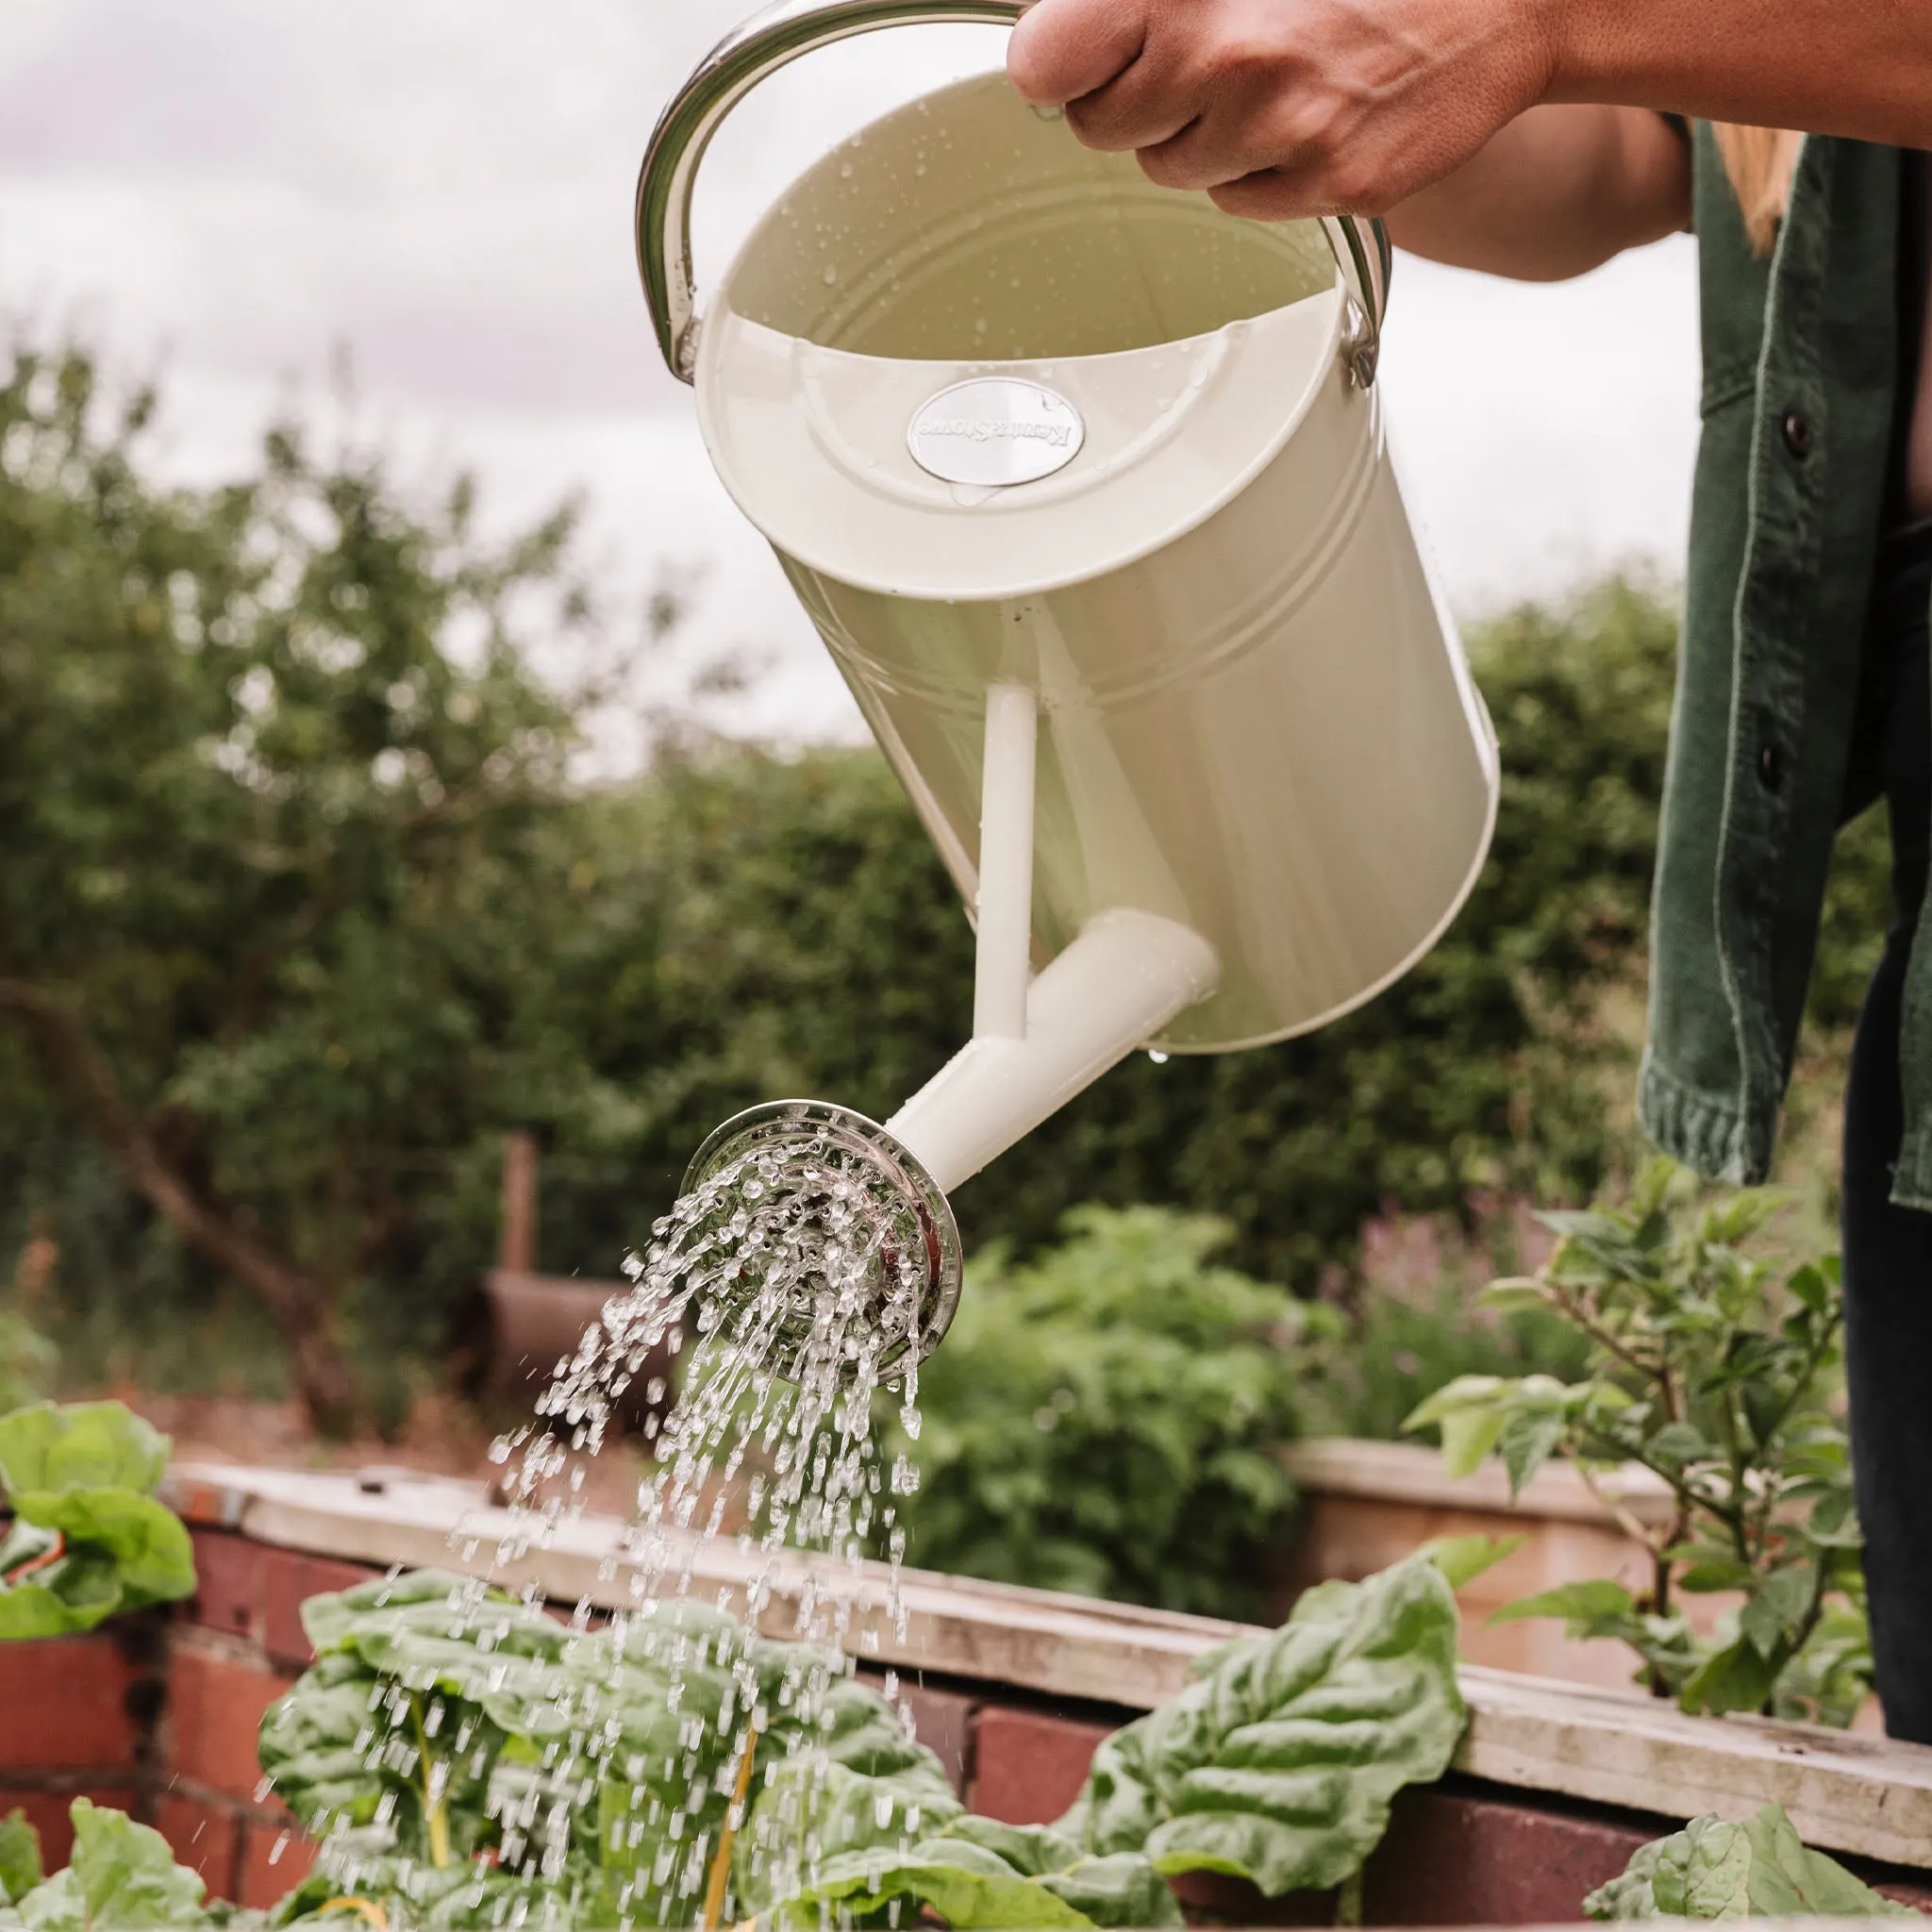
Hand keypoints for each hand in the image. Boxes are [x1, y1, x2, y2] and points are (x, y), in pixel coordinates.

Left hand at [1007, 0, 1559, 219]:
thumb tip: (1051, 34)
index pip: (1047, 60)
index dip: (1054, 64)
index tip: (1069, 62)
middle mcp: (1232, 58)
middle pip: (1100, 127)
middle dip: (1132, 99)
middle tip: (1191, 61)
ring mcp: (1283, 129)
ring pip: (1170, 169)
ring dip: (1200, 133)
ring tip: (1265, 76)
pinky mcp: (1330, 183)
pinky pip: (1241, 201)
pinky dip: (1260, 167)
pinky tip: (1306, 113)